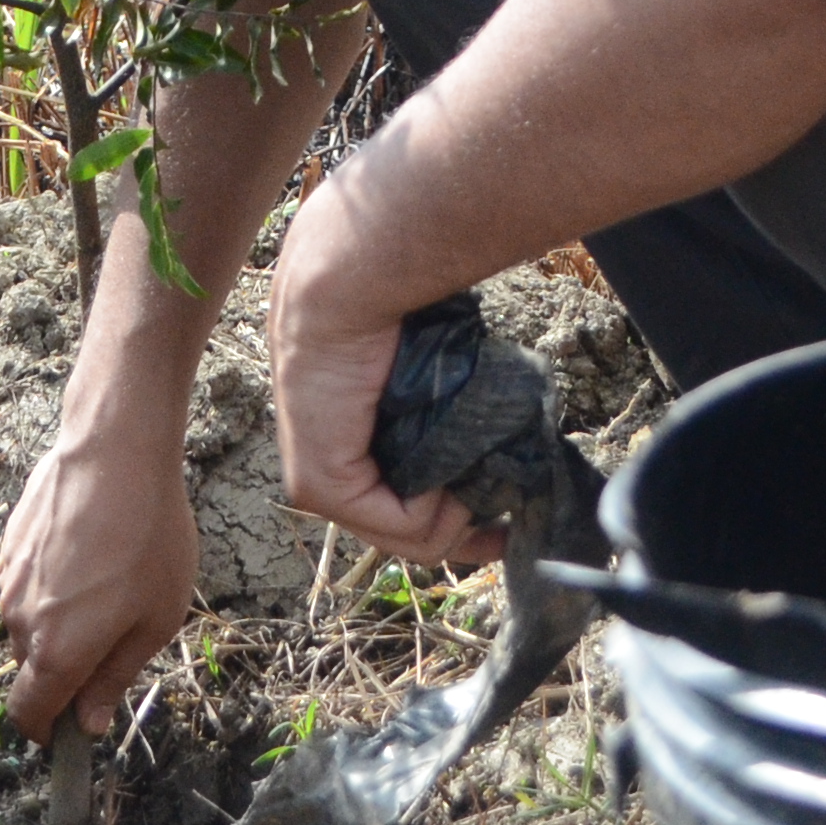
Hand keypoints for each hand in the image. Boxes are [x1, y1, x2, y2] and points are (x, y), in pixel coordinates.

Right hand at [0, 385, 204, 742]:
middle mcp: (19, 622)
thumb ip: (115, 678)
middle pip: (32, 669)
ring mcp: (8, 580)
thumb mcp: (156, 621)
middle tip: (116, 636)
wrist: (115, 453)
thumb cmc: (148, 539)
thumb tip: (88, 723)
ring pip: (29, 624)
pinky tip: (90, 551)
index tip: (73, 729)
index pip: (28, 715)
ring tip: (110, 581)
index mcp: (56, 653)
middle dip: (64, 670)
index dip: (47, 732)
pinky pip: (27, 584)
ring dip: (59, 622)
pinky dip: (51, 584)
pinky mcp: (8, 544)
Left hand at [263, 164, 485, 570]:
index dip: (457, 526)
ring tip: (478, 485)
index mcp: (353, 442)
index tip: (505, 525)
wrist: (348, 284)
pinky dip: (437, 514)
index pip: (400, 512)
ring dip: (455, 523)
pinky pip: (399, 525)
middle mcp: (329, 467)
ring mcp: (318, 482)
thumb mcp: (432, 378)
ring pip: (404, 538)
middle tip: (507, 530)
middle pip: (405, 535)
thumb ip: (448, 419)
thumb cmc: (394, 310)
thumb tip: (495, 443)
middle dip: (462, 540)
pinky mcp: (321, 485)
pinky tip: (448, 483)